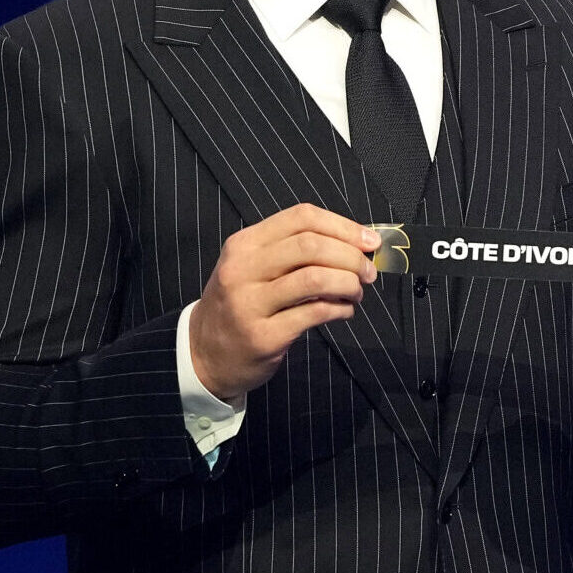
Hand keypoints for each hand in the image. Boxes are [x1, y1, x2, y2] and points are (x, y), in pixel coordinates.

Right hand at [189, 204, 380, 401]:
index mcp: (244, 244)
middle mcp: (243, 269)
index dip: (343, 226)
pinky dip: (340, 309)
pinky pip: (315, 313)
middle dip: (350, 256)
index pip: (301, 218)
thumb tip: (353, 243)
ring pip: (315, 278)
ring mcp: (250, 303)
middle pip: (310, 245)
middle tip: (368, 271)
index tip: (368, 240)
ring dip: (348, 283)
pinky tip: (344, 311)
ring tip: (356, 292)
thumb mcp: (251, 267)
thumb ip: (291, 251)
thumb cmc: (238, 305)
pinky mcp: (264, 336)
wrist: (203, 354)